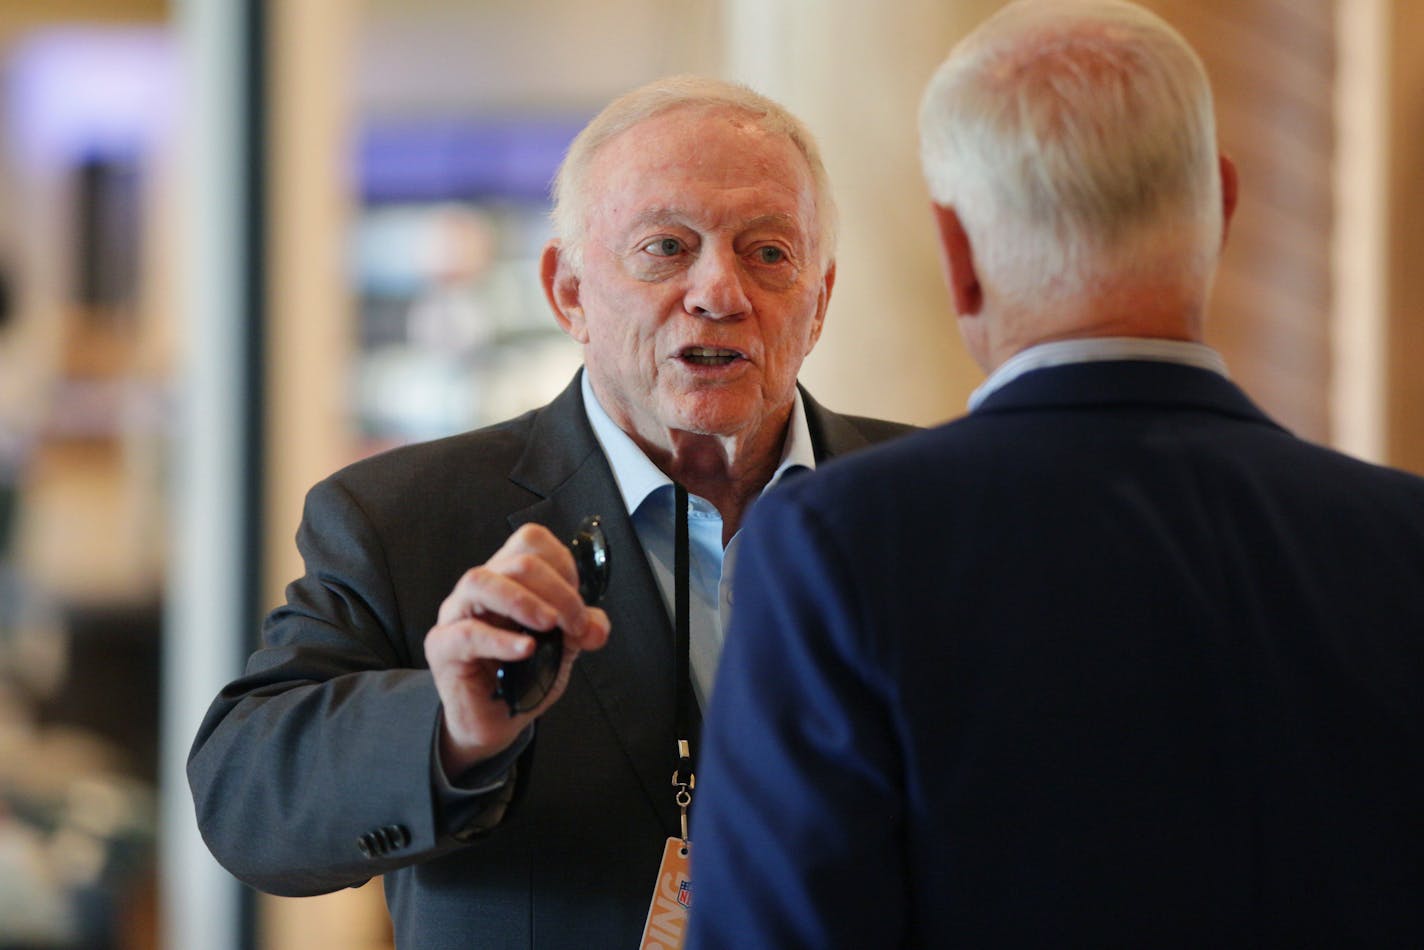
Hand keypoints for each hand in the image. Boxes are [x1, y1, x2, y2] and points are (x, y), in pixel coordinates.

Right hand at [424, 523, 610, 778]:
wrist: (493, 721)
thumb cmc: (523, 676)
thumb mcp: (563, 649)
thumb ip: (580, 630)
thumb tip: (596, 627)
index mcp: (508, 578)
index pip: (531, 541)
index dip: (563, 564)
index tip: (579, 602)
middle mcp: (479, 588)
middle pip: (516, 561)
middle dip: (557, 591)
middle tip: (575, 624)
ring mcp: (455, 614)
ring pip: (480, 581)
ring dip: (523, 601)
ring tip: (549, 625)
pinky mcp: (442, 647)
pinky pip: (468, 633)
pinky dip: (502, 639)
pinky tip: (526, 650)